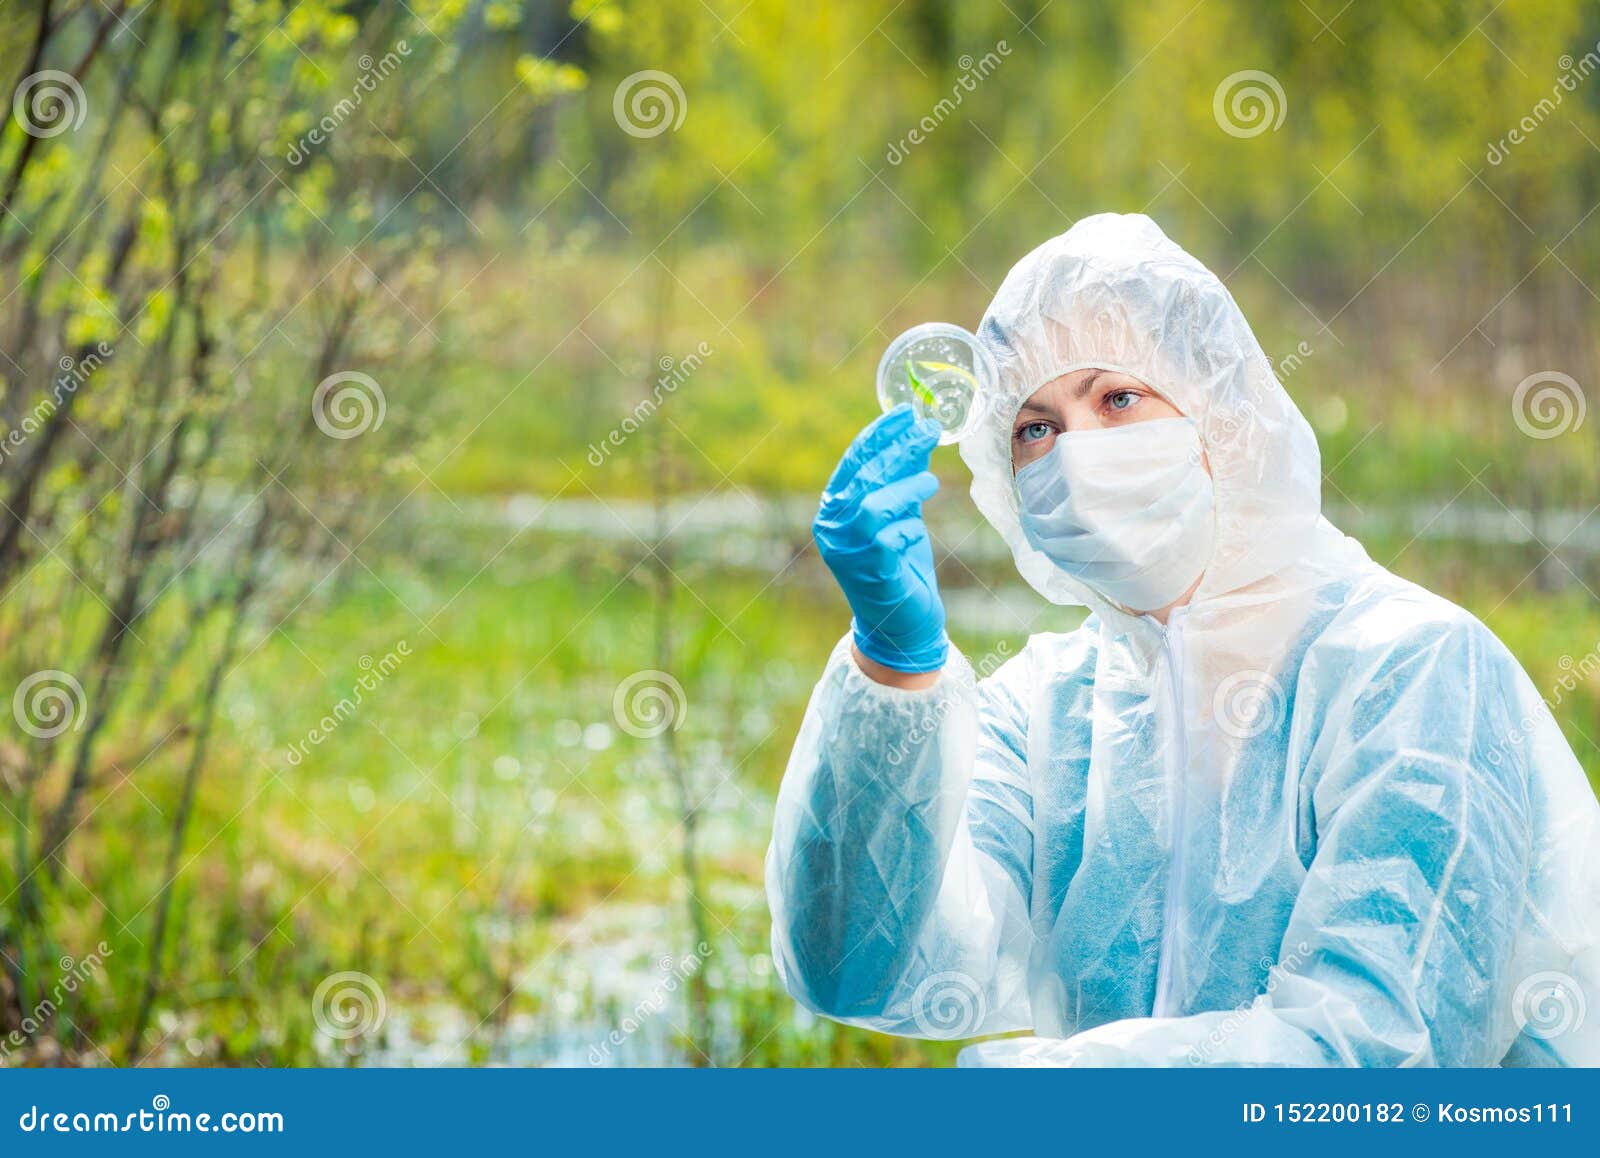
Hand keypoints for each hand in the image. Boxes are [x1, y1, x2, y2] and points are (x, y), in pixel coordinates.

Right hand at [812, 405, 946, 673]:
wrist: (899, 626)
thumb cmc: (899, 565)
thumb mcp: (900, 515)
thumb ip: (902, 480)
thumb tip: (919, 436)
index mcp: (833, 510)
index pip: (853, 461)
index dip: (879, 434)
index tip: (905, 412)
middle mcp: (832, 528)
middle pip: (863, 478)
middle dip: (897, 449)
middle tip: (928, 428)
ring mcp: (848, 552)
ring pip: (872, 506)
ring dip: (905, 487)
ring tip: (930, 482)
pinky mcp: (871, 572)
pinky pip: (889, 538)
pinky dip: (907, 526)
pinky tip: (917, 529)